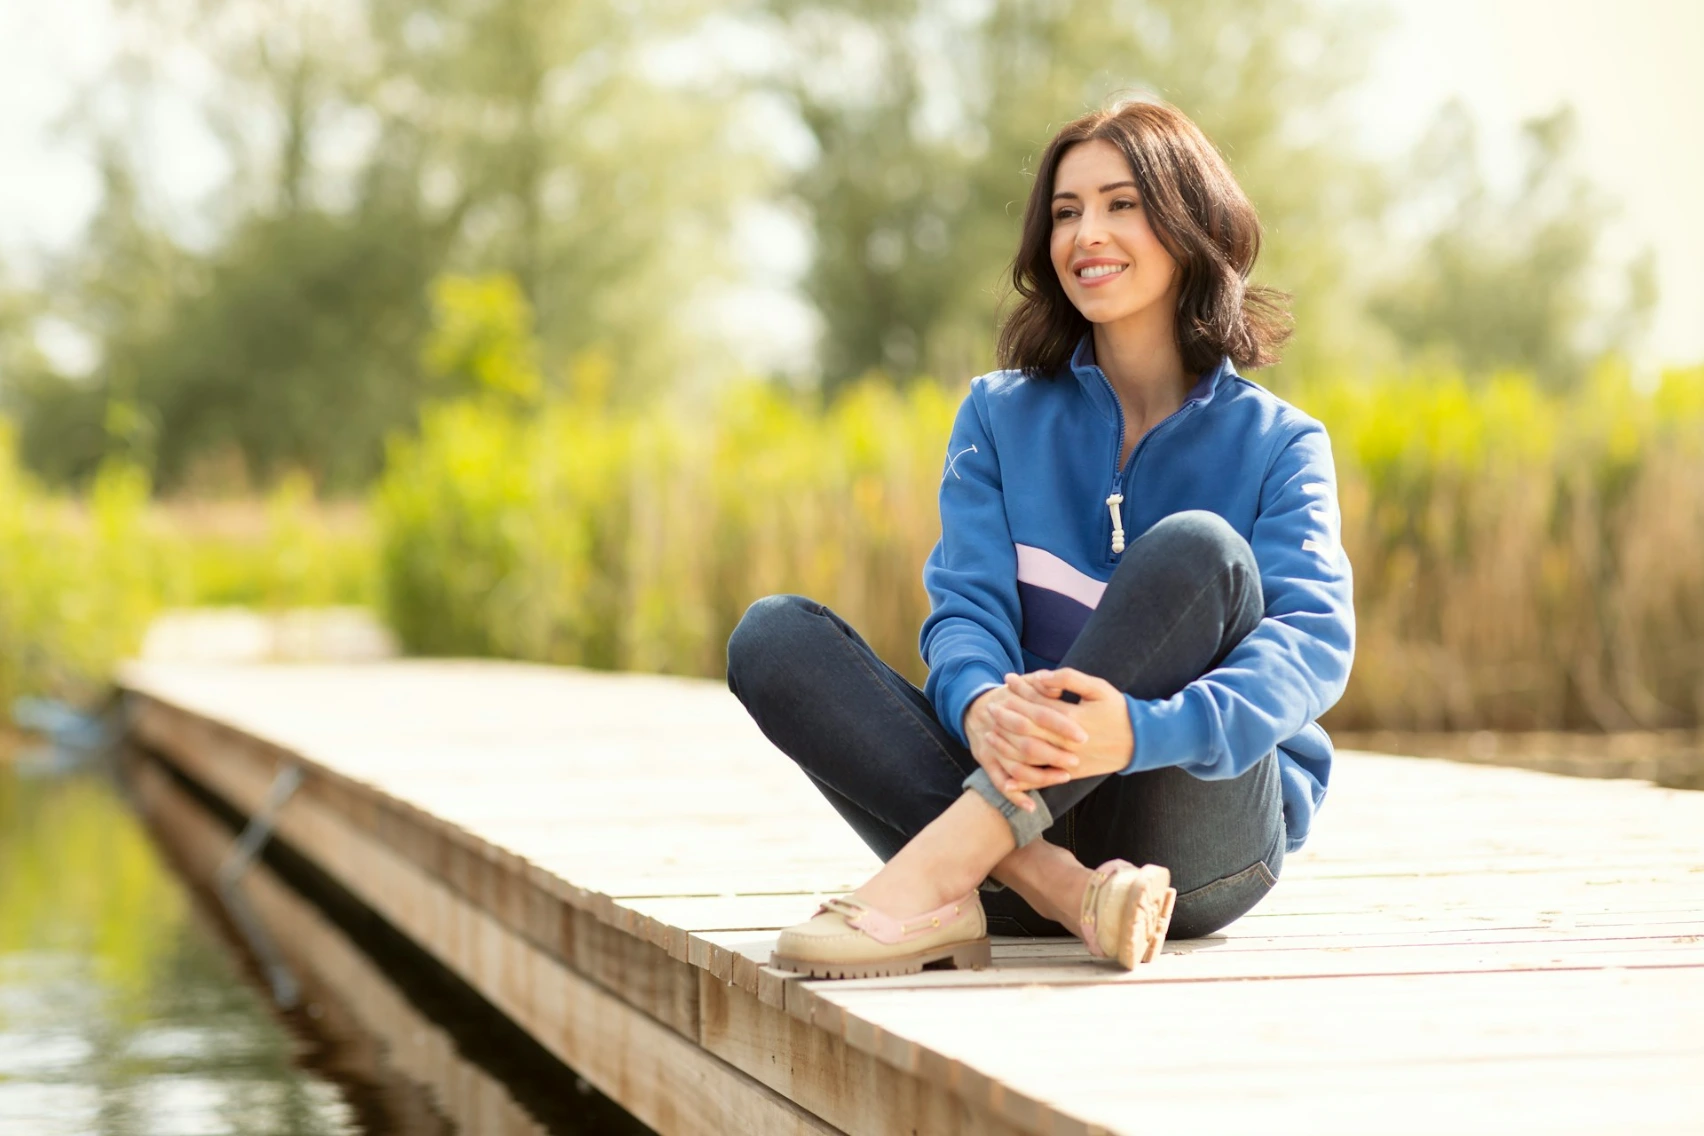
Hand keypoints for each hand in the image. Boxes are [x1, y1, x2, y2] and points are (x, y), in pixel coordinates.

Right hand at [963, 679, 1083, 811]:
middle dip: (1054, 755)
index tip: (1082, 736)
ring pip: (1015, 767)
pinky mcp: (985, 761)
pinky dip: (1015, 796)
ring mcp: (991, 746)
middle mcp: (1000, 726)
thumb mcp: (1026, 684)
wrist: (978, 706)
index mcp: (1013, 704)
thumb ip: (1042, 685)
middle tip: (1076, 760)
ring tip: (1065, 777)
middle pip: (1028, 744)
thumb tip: (1060, 688)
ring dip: (1041, 776)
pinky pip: (999, 782)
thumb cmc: (1012, 696)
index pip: (1040, 715)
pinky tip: (1031, 807)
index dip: (1062, 726)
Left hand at [1001, 667, 1134, 779]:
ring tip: (990, 733)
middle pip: (1028, 730)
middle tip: (990, 706)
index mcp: (1073, 719)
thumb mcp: (1098, 688)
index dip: (1020, 691)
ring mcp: (1068, 761)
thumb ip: (1069, 679)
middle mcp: (1067, 742)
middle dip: (1006, 718)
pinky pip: (1043, 779)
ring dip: (1007, 745)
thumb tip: (1040, 676)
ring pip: (1030, 756)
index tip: (1006, 679)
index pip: (1038, 704)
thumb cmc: (1118, 711)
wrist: (1140, 742)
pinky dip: (1023, 780)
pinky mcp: (1070, 774)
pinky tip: (1006, 777)